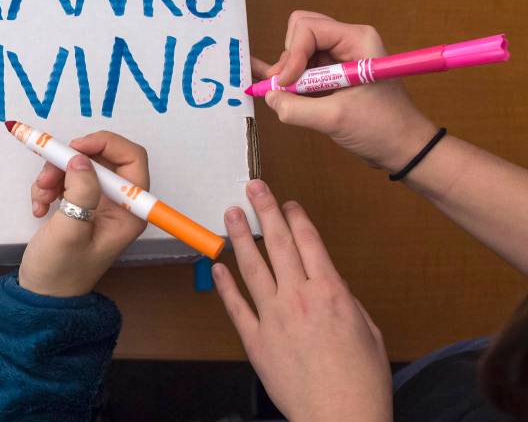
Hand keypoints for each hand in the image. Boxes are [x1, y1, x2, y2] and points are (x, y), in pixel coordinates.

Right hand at [19, 131, 148, 296]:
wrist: (42, 293)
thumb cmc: (61, 272)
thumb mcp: (70, 231)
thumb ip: (81, 192)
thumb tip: (82, 159)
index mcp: (129, 211)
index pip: (132, 159)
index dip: (106, 144)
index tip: (75, 147)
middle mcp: (119, 203)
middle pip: (101, 158)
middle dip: (70, 161)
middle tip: (48, 174)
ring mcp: (99, 202)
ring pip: (79, 165)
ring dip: (55, 174)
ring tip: (41, 197)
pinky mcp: (80, 203)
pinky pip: (65, 177)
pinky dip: (48, 185)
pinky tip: (40, 207)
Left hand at [213, 181, 391, 421]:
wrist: (340, 417)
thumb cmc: (362, 381)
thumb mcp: (368, 330)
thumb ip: (345, 300)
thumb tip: (328, 282)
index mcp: (331, 292)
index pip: (309, 243)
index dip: (296, 218)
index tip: (287, 202)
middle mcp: (299, 298)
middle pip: (277, 244)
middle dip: (265, 211)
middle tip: (253, 187)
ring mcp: (273, 318)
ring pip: (251, 268)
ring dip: (239, 237)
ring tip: (230, 214)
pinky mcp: (255, 340)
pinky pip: (235, 306)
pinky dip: (224, 285)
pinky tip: (217, 266)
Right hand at [254, 10, 437, 171]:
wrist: (405, 148)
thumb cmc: (383, 129)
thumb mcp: (334, 119)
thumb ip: (295, 108)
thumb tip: (269, 97)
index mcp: (356, 40)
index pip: (308, 28)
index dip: (292, 55)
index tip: (286, 83)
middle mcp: (348, 42)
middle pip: (301, 32)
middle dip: (288, 58)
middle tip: (283, 86)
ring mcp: (340, 57)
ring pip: (299, 50)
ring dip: (289, 72)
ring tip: (289, 97)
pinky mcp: (334, 74)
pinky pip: (304, 67)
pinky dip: (291, 79)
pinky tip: (273, 88)